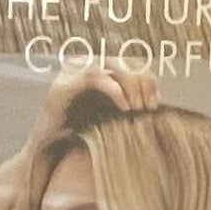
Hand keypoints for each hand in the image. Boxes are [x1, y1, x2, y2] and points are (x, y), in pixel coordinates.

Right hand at [31, 66, 159, 149]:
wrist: (51, 148)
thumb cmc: (81, 132)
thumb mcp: (110, 113)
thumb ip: (128, 101)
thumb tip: (158, 100)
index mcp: (96, 66)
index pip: (129, 62)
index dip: (147, 79)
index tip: (157, 103)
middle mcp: (84, 63)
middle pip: (123, 61)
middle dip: (141, 83)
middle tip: (149, 108)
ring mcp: (72, 71)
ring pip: (111, 65)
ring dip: (130, 86)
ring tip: (138, 108)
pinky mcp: (64, 83)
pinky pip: (95, 76)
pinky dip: (114, 90)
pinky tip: (124, 107)